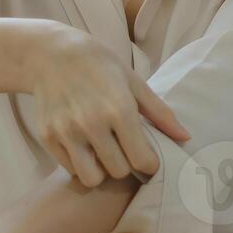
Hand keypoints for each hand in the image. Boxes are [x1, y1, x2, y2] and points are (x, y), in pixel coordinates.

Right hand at [21, 22, 189, 186]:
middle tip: (122, 149)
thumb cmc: (100, 66)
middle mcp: (92, 123)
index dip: (148, 162)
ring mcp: (67, 132)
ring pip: (92, 178)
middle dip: (125, 164)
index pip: (142, 161)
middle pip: (119, 171)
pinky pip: (70, 169)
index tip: (145, 155)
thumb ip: (160, 113)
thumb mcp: (134, 82)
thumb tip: (186, 137)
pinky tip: (83, 145)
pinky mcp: (47, 137)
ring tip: (102, 152)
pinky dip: (79, 163)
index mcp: (119, 109)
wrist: (52, 54)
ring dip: (101, 170)